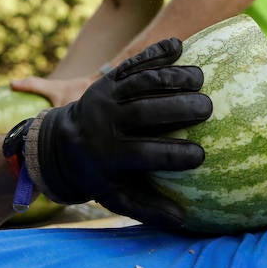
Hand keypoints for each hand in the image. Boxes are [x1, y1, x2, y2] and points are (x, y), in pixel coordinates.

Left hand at [22, 38, 212, 227]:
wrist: (58, 145)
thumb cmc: (99, 176)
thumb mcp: (116, 198)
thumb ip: (147, 210)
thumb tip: (182, 221)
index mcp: (107, 155)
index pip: (143, 154)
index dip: (172, 155)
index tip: (201, 156)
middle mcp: (105, 122)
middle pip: (143, 112)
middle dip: (177, 108)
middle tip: (208, 108)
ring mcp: (105, 96)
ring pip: (139, 83)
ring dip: (171, 77)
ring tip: (202, 78)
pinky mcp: (107, 79)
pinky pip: (132, 64)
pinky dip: (155, 53)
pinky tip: (179, 45)